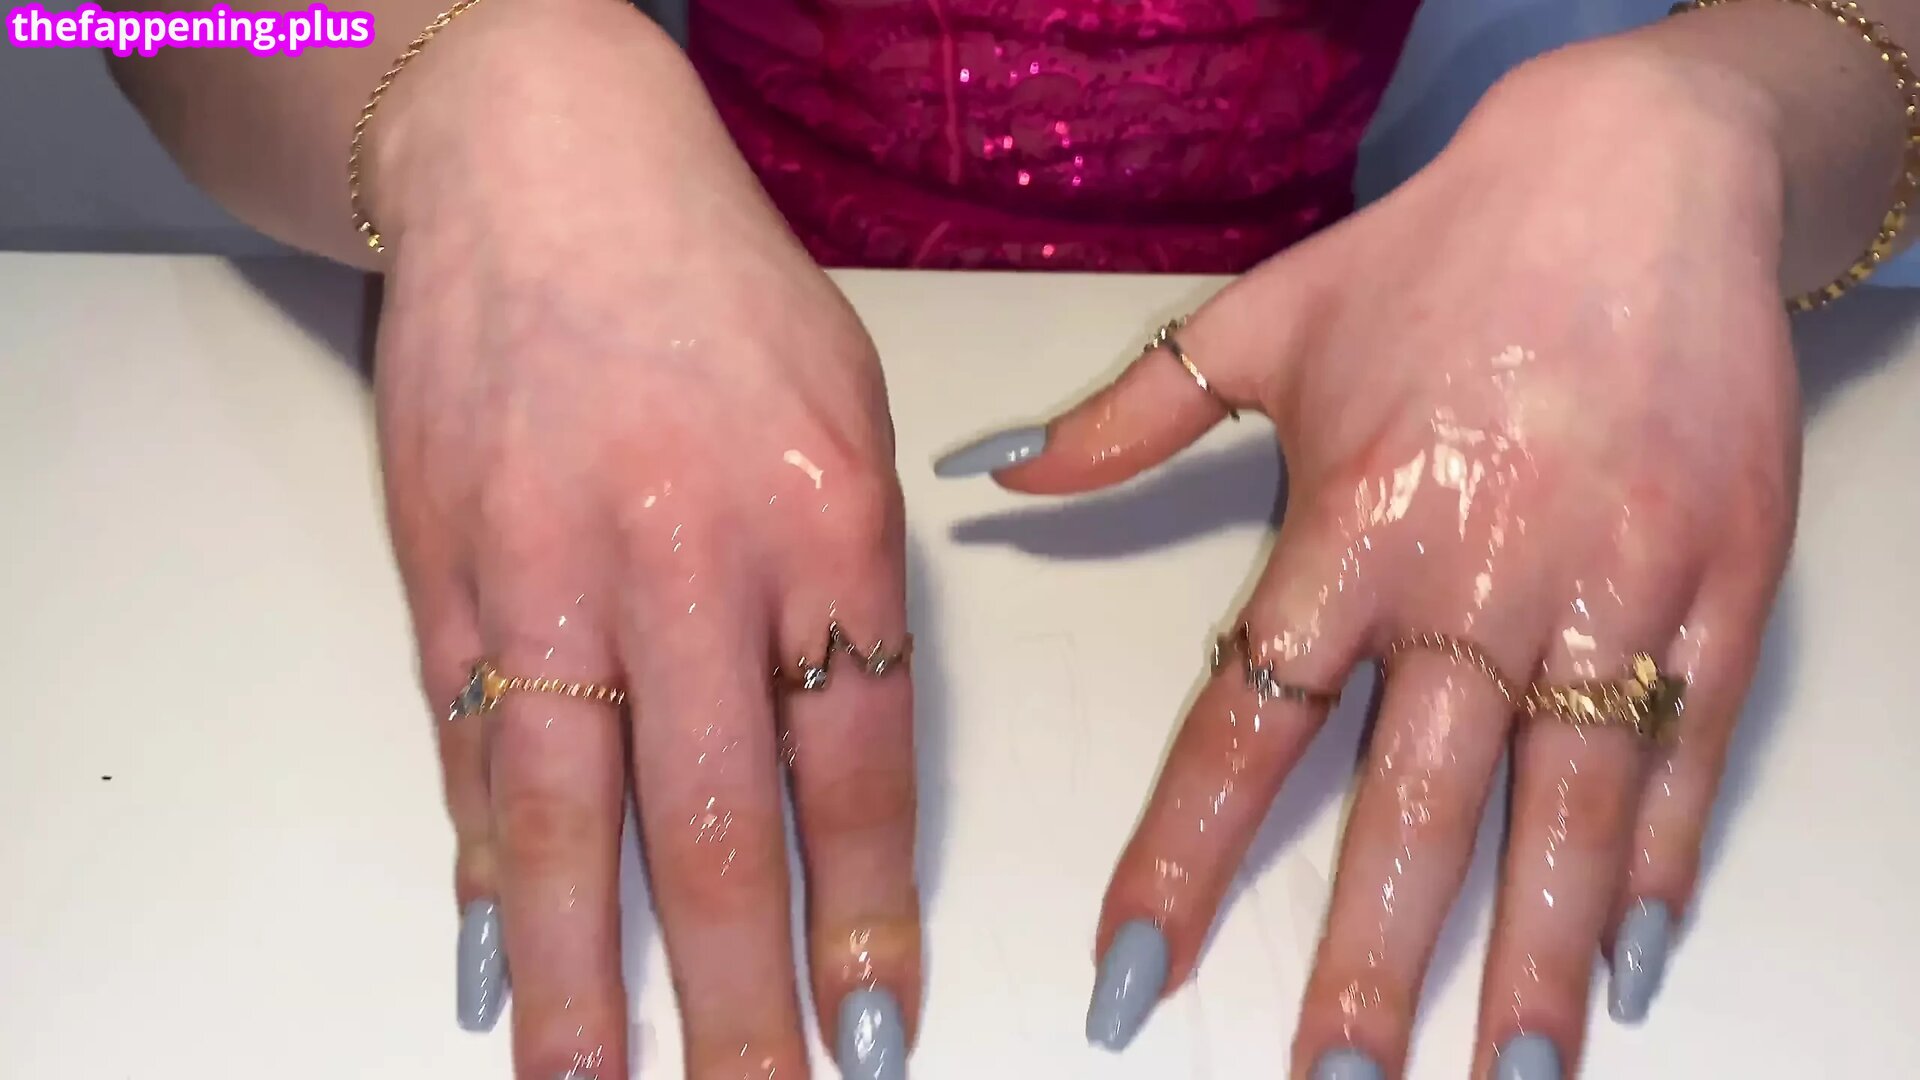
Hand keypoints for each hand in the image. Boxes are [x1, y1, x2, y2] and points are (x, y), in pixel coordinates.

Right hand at [369, 5, 919, 1076]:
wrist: (544, 171)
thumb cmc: (718, 295)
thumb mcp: (848, 420)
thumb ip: (848, 596)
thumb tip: (829, 782)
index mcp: (825, 518)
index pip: (856, 766)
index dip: (867, 915)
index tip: (876, 1025)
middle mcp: (686, 552)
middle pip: (715, 822)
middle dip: (737, 996)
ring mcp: (549, 563)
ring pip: (564, 812)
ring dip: (581, 974)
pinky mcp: (445, 566)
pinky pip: (466, 742)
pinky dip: (480, 859)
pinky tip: (490, 951)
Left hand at [965, 45, 1796, 1076]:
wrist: (1636, 171)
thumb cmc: (1440, 252)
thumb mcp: (1261, 321)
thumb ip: (1124, 418)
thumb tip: (998, 473)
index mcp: (1350, 523)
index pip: (1248, 728)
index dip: (1184, 861)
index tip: (1132, 975)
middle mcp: (1477, 572)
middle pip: (1413, 800)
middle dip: (1375, 958)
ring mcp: (1609, 583)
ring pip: (1566, 801)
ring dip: (1534, 954)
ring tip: (1508, 1075)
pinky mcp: (1720, 579)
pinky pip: (1689, 743)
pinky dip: (1662, 853)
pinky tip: (1637, 953)